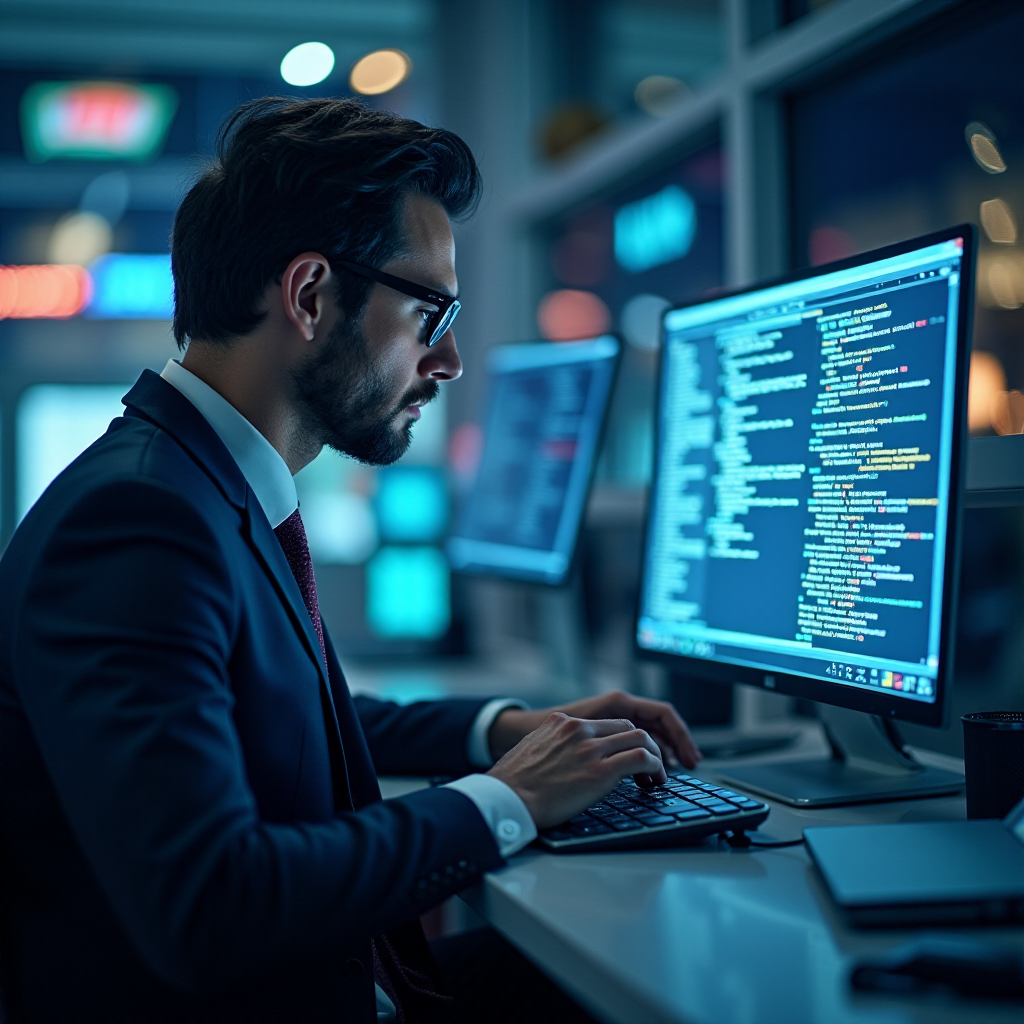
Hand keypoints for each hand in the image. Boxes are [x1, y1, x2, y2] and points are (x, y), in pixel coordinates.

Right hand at [489, 690, 700, 769]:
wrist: (506, 799)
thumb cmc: (513, 785)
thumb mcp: (533, 750)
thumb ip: (555, 746)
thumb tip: (569, 760)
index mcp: (561, 723)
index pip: (607, 723)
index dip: (624, 740)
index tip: (630, 756)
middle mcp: (578, 729)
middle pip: (628, 727)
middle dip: (643, 746)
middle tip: (649, 768)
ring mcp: (590, 748)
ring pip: (640, 739)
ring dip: (654, 757)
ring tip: (656, 777)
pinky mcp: (601, 771)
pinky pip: (641, 759)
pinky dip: (655, 768)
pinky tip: (654, 781)